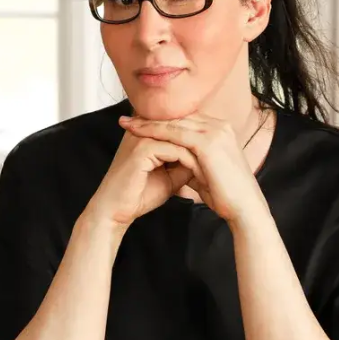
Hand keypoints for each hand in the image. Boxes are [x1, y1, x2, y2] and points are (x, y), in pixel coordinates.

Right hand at [85, 130, 206, 228]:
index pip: (181, 129)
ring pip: (181, 138)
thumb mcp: (170, 177)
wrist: (117, 210)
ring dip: (198, 154)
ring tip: (214, 169)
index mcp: (149, 134)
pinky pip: (174, 150)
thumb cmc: (140, 194)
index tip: (217, 158)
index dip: (199, 143)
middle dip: (202, 147)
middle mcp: (145, 131)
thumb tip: (205, 158)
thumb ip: (184, 163)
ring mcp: (143, 137)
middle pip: (183, 130)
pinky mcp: (142, 149)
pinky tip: (200, 175)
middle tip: (221, 161)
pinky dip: (189, 162)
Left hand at [119, 113, 267, 222]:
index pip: (185, 120)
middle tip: (127, 118)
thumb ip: (192, 163)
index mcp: (221, 130)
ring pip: (173, 122)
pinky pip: (174, 132)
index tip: (140, 124)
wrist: (245, 209)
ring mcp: (215, 131)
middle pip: (178, 117)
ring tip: (126, 124)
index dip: (162, 122)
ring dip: (147, 123)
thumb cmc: (226, 196)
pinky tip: (138, 133)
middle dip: (151, 118)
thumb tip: (176, 163)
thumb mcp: (205, 173)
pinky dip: (154, 132)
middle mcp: (219, 125)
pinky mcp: (208, 142)